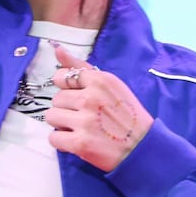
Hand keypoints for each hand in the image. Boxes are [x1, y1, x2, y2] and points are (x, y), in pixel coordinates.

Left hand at [47, 43, 153, 172]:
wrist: (144, 147)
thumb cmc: (128, 116)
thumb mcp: (111, 86)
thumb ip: (82, 68)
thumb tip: (57, 49)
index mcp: (100, 80)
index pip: (62, 77)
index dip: (67, 89)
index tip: (79, 98)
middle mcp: (91, 98)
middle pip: (56, 98)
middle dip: (67, 109)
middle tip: (85, 117)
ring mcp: (85, 121)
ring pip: (51, 116)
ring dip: (62, 124)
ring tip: (80, 129)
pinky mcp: (80, 143)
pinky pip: (54, 138)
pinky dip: (62, 142)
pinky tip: (78, 141)